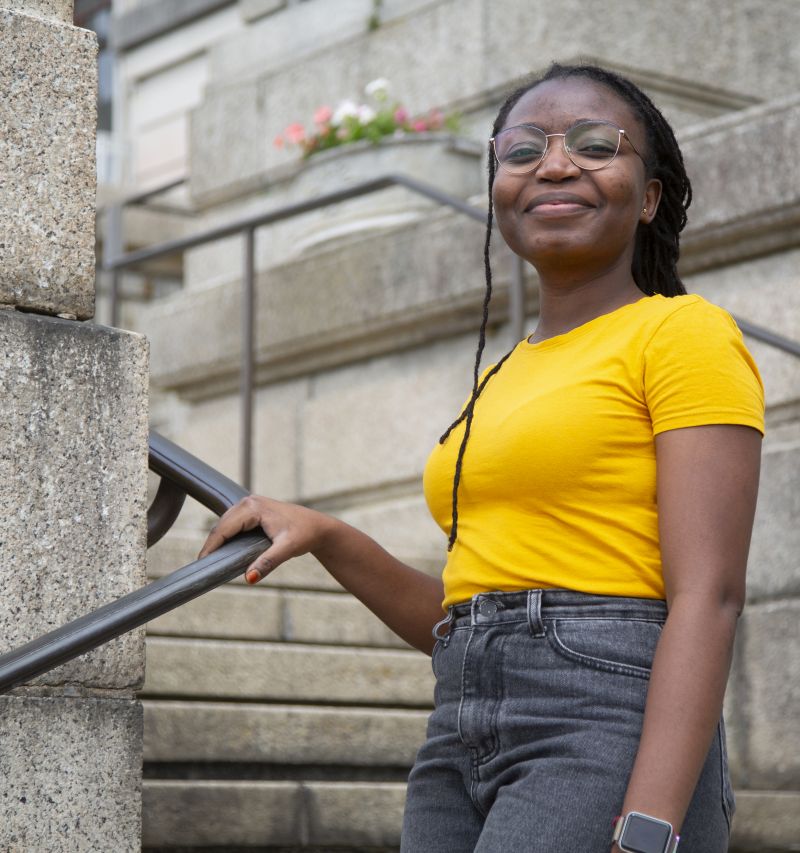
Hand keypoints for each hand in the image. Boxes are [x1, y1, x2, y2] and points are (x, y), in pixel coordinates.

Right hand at [198, 495, 335, 584]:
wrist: (318, 527)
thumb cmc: (305, 535)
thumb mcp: (287, 549)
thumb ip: (267, 563)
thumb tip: (249, 579)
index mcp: (253, 507)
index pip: (224, 528)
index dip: (211, 546)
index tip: (201, 563)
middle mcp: (249, 502)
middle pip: (221, 525)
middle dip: (212, 544)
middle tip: (203, 566)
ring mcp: (250, 504)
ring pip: (225, 524)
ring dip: (218, 540)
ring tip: (210, 560)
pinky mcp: (253, 510)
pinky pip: (233, 524)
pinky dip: (227, 536)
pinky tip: (223, 551)